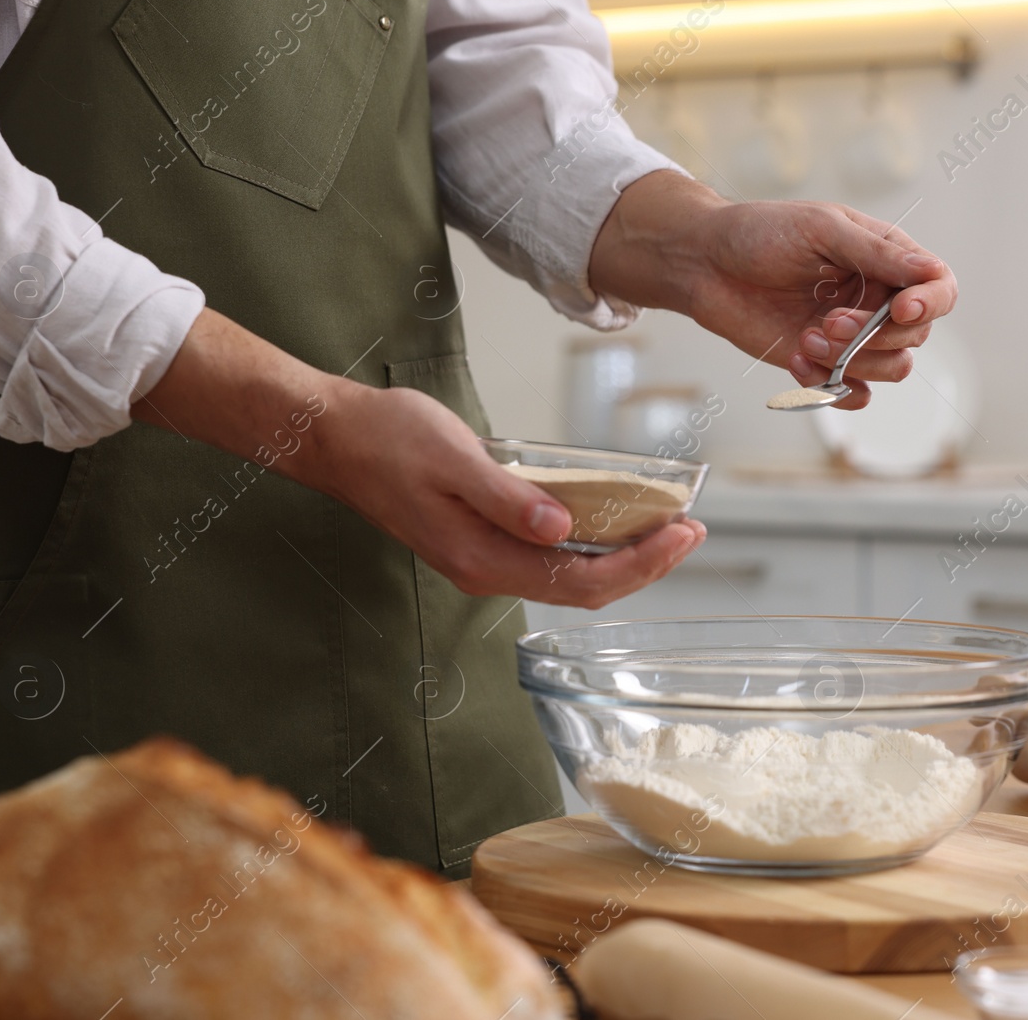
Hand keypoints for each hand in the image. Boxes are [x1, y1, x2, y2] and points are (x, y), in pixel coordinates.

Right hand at [134, 310, 705, 607]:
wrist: (335, 439)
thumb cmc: (388, 440)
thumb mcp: (452, 458)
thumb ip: (507, 497)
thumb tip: (562, 529)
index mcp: (481, 557)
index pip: (581, 580)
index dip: (641, 564)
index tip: (683, 532)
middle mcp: (486, 570)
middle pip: (583, 588)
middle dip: (645, 565)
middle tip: (693, 530)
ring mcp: (483, 559)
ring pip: (568, 576)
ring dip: (622, 558)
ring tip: (667, 528)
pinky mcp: (481, 540)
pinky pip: (549, 557)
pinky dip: (590, 544)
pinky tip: (613, 520)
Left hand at [588, 171, 958, 409]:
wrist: (704, 264)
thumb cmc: (759, 233)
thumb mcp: (821, 229)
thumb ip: (876, 252)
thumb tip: (929, 272)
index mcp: (885, 258)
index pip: (938, 287)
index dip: (931, 303)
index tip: (900, 310)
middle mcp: (875, 299)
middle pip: (915, 336)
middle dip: (874, 337)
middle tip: (827, 322)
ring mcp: (851, 335)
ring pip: (890, 369)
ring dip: (852, 362)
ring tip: (805, 340)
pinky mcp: (822, 363)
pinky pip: (853, 394)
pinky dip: (833, 387)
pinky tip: (798, 363)